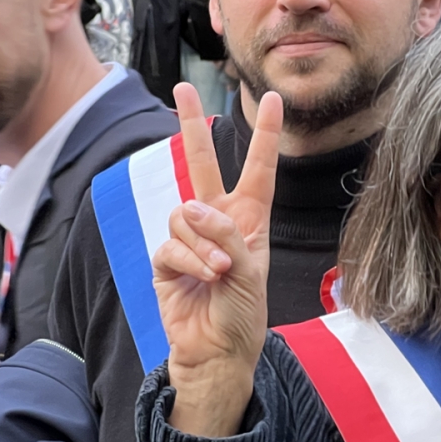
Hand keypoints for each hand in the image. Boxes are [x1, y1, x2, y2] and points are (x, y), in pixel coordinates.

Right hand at [152, 83, 282, 436]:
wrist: (218, 351)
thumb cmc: (243, 312)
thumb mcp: (250, 270)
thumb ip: (224, 234)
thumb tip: (190, 208)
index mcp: (250, 218)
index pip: (258, 169)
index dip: (266, 135)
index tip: (275, 99)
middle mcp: (219, 221)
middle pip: (202, 165)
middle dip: (192, 127)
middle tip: (182, 90)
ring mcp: (189, 239)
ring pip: (183, 214)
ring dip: (202, 244)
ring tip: (218, 271)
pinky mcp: (165, 259)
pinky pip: (170, 243)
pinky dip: (188, 260)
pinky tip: (201, 278)